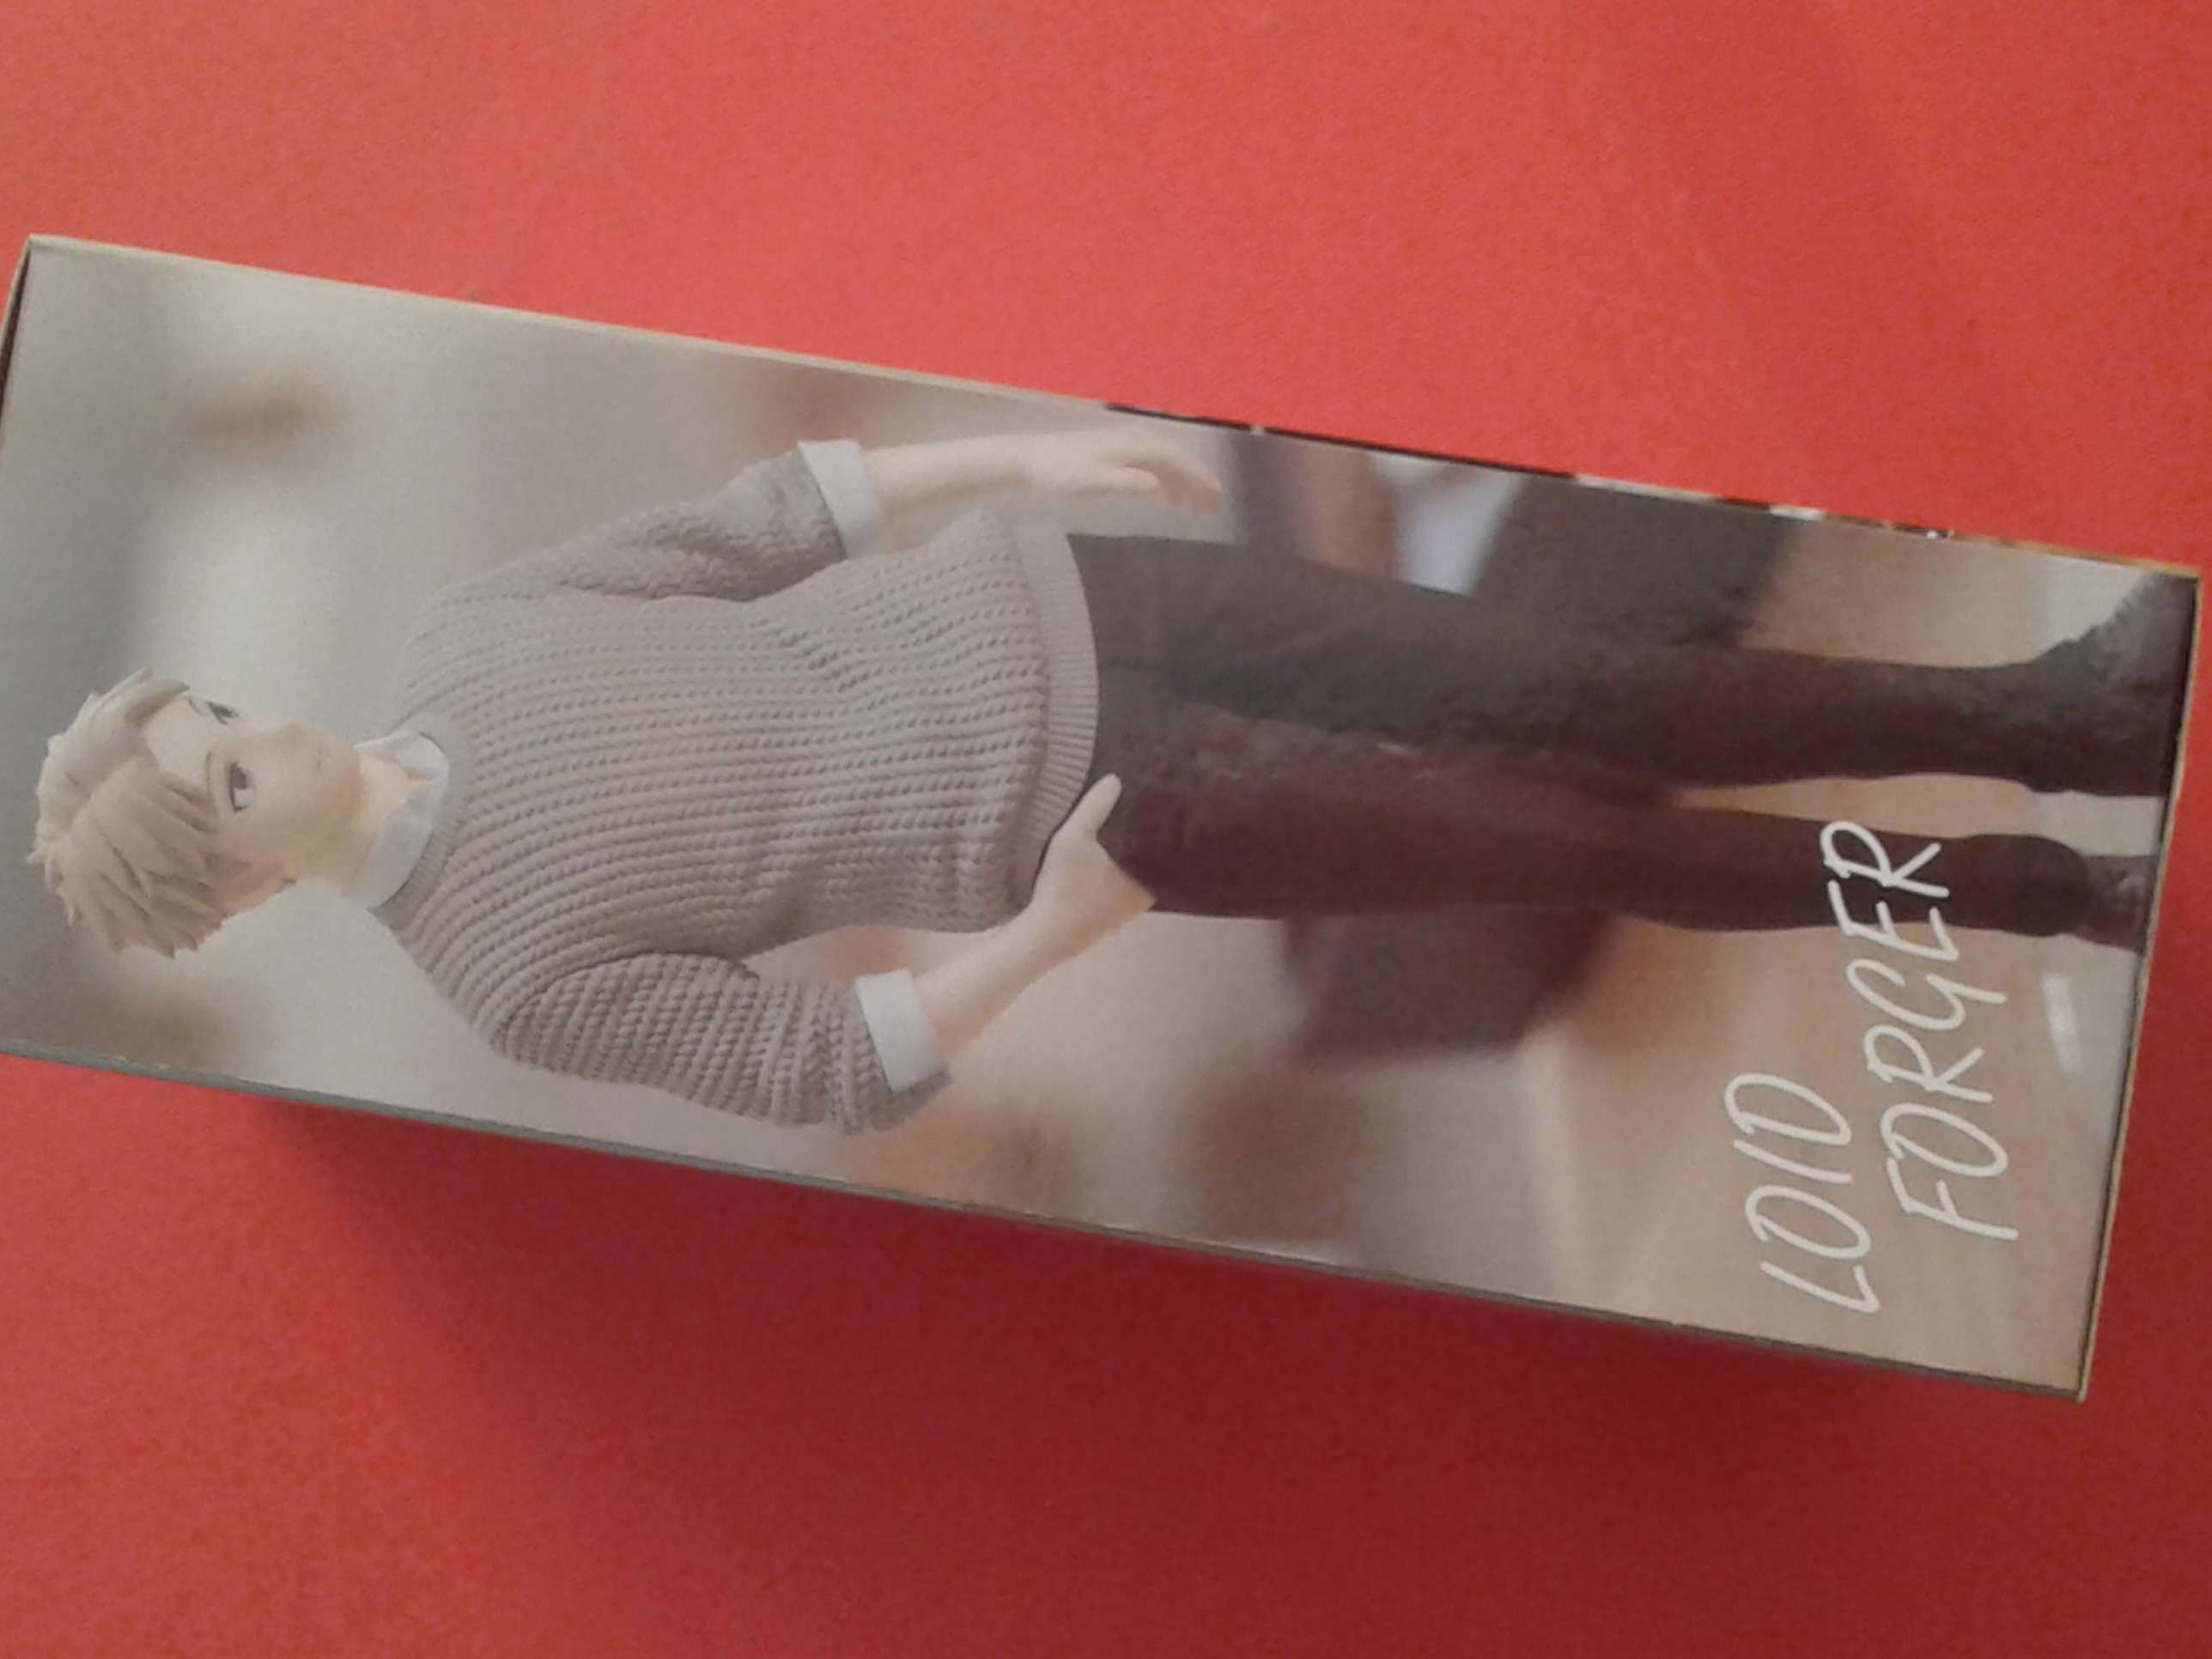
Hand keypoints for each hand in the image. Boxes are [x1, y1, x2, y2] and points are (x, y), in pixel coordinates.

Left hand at [1018, 428, 1223, 513]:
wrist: (1031, 459)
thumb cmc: (1061, 472)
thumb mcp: (1094, 481)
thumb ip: (1127, 482)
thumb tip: (1157, 486)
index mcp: (1136, 445)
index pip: (1177, 460)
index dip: (1198, 478)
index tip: (1216, 497)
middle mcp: (1136, 439)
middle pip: (1176, 459)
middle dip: (1197, 481)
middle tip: (1215, 506)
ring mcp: (1126, 444)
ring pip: (1165, 462)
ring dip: (1182, 483)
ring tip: (1195, 508)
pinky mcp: (1116, 452)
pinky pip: (1150, 464)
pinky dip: (1164, 480)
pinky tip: (1166, 497)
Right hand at [1027, 775, 1155, 957]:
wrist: (1045, 937)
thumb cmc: (1063, 887)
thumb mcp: (1074, 837)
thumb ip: (1095, 806)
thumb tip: (1115, 779)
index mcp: (1148, 877)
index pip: (1169, 845)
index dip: (1165, 823)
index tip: (1164, 802)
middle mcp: (1147, 896)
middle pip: (1155, 858)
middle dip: (1149, 836)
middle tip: (1145, 806)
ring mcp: (1130, 910)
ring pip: (1139, 873)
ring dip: (1133, 854)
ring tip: (1128, 823)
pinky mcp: (1113, 917)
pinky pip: (1124, 885)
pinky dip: (1120, 870)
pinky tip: (1108, 856)